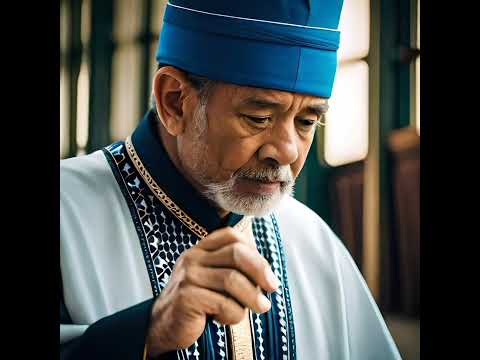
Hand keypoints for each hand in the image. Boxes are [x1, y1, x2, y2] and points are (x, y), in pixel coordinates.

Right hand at [145, 226, 278, 355]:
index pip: (232, 236)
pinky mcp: (186, 297)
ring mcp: (188, 276)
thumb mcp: (215, 280)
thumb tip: (268, 276)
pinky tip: (226, 319)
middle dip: (260, 271)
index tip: (267, 274)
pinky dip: (234, 315)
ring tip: (261, 308)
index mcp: (201, 249)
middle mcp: (193, 258)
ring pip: (233, 279)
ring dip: (252, 297)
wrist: (163, 326)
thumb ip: (234, 270)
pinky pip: (223, 303)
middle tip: (272, 288)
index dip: (255, 252)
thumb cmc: (198, 303)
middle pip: (236, 253)